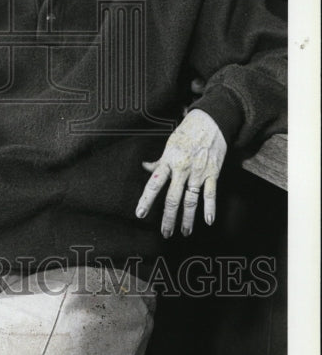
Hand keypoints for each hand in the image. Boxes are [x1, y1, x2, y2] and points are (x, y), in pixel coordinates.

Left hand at [135, 109, 226, 237]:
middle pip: (173, 198)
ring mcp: (198, 172)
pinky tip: (208, 221)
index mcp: (168, 160)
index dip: (146, 200)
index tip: (140, 214)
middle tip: (165, 233)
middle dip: (168, 218)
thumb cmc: (188, 132)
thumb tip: (146, 167)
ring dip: (188, 218)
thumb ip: (159, 160)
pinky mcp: (213, 173)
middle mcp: (182, 168)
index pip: (154, 184)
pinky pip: (211, 194)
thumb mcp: (169, 144)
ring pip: (191, 200)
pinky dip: (210, 208)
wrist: (211, 121)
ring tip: (185, 232)